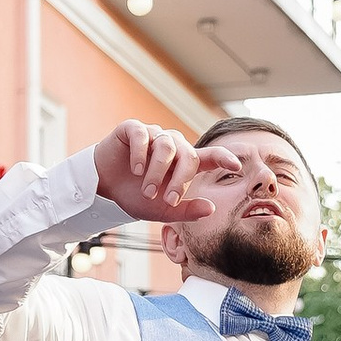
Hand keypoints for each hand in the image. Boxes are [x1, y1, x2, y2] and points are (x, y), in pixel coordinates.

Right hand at [90, 119, 224, 228]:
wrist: (103, 189)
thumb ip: (185, 211)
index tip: (237, 166)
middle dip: (180, 180)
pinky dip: (141, 153)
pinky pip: (143, 135)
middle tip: (167, 200)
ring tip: (147, 191)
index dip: (224, 158)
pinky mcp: (132, 129)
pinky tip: (135, 169)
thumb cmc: (135, 197)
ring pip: (166, 146)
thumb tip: (211, 209)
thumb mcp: (161, 211)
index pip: (210, 156)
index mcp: (183, 164)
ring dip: (158, 171)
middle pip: (188, 155)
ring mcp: (153, 136)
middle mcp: (172, 146)